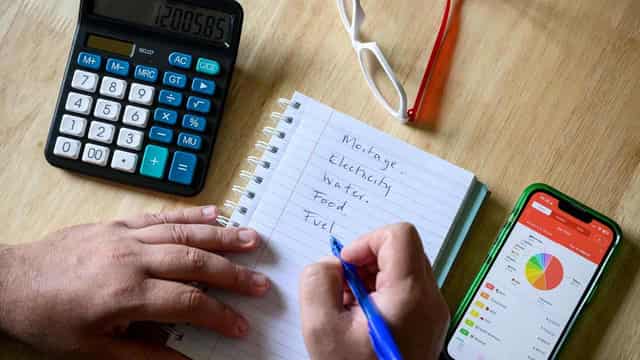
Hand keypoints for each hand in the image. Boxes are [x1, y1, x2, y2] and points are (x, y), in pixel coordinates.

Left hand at [0, 206, 269, 358]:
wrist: (12, 282)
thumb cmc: (50, 319)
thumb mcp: (93, 349)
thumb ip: (143, 354)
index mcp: (125, 293)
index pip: (187, 302)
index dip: (219, 315)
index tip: (241, 326)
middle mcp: (131, 259)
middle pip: (194, 262)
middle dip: (232, 273)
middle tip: (261, 281)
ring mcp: (126, 237)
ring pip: (183, 233)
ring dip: (221, 236)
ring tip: (252, 239)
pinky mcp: (118, 225)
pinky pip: (160, 215)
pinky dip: (190, 214)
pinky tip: (215, 212)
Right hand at [299, 223, 449, 359]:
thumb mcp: (320, 328)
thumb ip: (318, 281)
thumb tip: (331, 266)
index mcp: (410, 295)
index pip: (399, 234)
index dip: (366, 241)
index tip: (347, 266)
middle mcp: (430, 300)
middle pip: (401, 249)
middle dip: (365, 262)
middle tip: (344, 291)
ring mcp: (433, 312)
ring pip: (403, 268)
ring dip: (371, 278)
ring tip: (351, 309)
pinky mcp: (428, 322)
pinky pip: (406, 289)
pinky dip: (381, 294)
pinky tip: (363, 320)